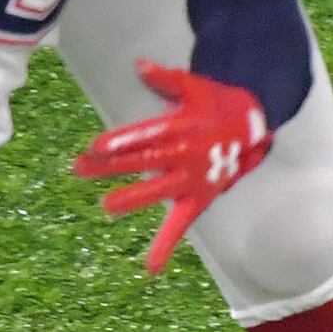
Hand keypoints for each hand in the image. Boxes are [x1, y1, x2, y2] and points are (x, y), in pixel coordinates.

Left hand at [70, 62, 273, 274]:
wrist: (253, 127)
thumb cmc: (215, 103)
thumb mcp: (194, 86)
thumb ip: (166, 79)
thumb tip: (138, 64)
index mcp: (181, 127)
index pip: (147, 135)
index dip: (121, 141)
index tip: (95, 147)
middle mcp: (186, 155)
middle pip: (145, 162)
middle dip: (111, 166)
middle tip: (80, 168)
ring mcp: (192, 180)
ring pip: (159, 192)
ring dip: (133, 199)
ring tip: (107, 205)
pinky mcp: (199, 200)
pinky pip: (181, 225)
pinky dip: (166, 246)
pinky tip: (149, 267)